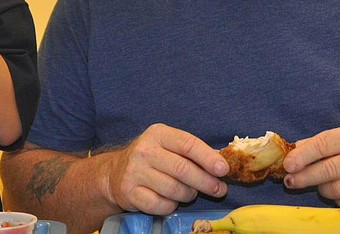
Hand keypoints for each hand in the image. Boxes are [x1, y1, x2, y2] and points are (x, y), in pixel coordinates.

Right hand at [103, 123, 228, 215]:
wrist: (116, 172)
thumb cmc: (153, 158)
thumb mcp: (169, 146)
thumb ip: (193, 152)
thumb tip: (222, 162)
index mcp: (158, 134)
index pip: (188, 144)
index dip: (208, 158)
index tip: (224, 170)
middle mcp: (145, 150)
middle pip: (183, 169)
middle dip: (206, 182)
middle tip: (219, 189)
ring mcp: (135, 171)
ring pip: (174, 189)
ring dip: (189, 194)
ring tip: (191, 193)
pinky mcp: (129, 192)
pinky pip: (160, 205)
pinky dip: (172, 206)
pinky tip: (172, 200)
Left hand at [282, 124, 339, 206]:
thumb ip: (320, 143)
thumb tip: (293, 150)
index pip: (324, 144)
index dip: (303, 155)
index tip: (287, 164)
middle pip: (329, 169)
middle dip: (305, 176)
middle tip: (290, 181)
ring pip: (337, 188)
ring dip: (322, 189)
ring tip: (319, 185)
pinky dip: (338, 200)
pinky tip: (338, 193)